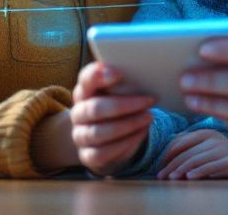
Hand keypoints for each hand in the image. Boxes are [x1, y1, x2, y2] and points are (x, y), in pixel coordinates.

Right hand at [70, 61, 155, 175]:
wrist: (107, 141)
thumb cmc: (116, 109)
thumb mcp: (117, 93)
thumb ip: (124, 82)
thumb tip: (146, 71)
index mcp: (84, 91)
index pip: (85, 79)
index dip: (98, 75)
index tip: (119, 73)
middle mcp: (78, 113)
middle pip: (96, 108)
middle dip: (125, 105)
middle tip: (149, 100)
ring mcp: (80, 135)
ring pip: (99, 132)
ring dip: (128, 124)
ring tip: (148, 117)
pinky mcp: (87, 155)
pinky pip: (103, 152)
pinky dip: (125, 143)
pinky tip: (141, 133)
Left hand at [156, 129, 227, 179]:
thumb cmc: (222, 154)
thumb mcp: (206, 146)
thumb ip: (190, 146)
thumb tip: (166, 154)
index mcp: (205, 133)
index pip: (181, 141)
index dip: (168, 153)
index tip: (160, 165)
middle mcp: (214, 139)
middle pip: (187, 152)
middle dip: (172, 165)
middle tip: (162, 176)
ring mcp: (223, 150)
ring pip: (197, 159)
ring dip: (181, 169)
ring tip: (172, 178)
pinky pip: (211, 167)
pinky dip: (199, 172)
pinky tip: (189, 177)